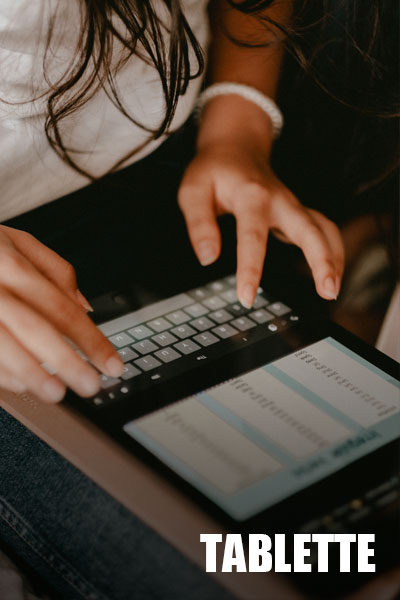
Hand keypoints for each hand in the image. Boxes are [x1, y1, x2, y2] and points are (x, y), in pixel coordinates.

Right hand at [0, 226, 122, 401]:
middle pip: (34, 328)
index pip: (60, 307)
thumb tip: (86, 308)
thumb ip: (57, 272)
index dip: (90, 339)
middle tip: (91, 385)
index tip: (111, 363)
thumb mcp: (18, 243)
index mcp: (9, 263)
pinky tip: (22, 385)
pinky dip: (2, 373)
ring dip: (33, 374)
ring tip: (57, 394)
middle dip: (67, 361)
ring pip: (3, 346)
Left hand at [178, 142, 343, 306]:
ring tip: (332, 291)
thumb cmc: (213, 171)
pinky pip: (323, 231)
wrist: (235, 146)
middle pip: (310, 229)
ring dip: (334, 258)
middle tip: (326, 293)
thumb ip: (198, 223)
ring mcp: (292, 206)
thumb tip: (208, 258)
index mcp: (251, 195)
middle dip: (322, 260)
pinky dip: (332, 252)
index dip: (250, 269)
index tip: (246, 297)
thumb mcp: (192, 191)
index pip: (252, 237)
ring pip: (324, 229)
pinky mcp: (298, 212)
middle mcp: (279, 200)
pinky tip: (331, 277)